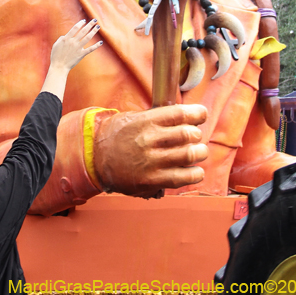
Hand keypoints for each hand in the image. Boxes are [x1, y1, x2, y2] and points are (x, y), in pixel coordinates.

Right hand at [40, 19, 102, 98]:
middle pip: (83, 31)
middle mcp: (73, 42)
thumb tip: (66, 35)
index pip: (75, 28)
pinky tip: (101, 42)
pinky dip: (96, 46)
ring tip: (98, 27)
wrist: (59, 67)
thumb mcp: (56, 45)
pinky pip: (90, 49)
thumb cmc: (56, 56)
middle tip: (95, 20)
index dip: (80, 23)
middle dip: (90, 25)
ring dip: (93, 31)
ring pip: (88, 38)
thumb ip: (61, 38)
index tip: (84, 20)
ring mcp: (78, 48)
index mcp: (66, 39)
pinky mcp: (81, 54)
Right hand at [93, 104, 207, 197]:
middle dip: (197, 135)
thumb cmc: (116, 136)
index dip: (197, 114)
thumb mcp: (133, 118)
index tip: (201, 115)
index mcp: (146, 121)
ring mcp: (151, 162)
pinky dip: (195, 174)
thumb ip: (157, 117)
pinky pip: (183, 177)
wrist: (94, 158)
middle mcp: (149, 140)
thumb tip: (185, 116)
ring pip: (189, 155)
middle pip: (188, 134)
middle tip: (194, 137)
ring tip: (197, 153)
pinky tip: (194, 170)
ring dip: (199, 153)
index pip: (180, 114)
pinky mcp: (152, 181)